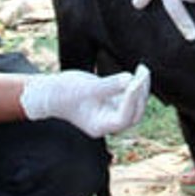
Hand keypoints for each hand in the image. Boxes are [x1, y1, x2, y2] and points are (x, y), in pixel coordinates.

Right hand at [20, 65, 150, 137]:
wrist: (51, 92)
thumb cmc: (64, 92)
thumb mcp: (87, 87)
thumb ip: (109, 85)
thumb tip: (130, 79)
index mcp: (99, 126)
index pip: (123, 117)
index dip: (132, 100)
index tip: (134, 80)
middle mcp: (107, 123)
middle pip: (133, 114)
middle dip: (140, 94)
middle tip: (143, 72)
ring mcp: (109, 113)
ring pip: (134, 105)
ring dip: (140, 88)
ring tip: (142, 69)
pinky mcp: (110, 103)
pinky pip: (128, 97)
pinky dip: (134, 86)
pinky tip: (136, 73)